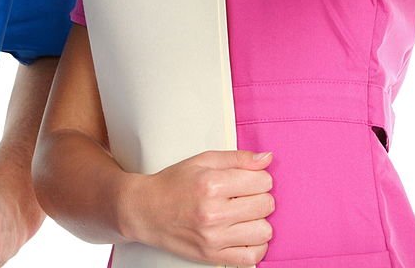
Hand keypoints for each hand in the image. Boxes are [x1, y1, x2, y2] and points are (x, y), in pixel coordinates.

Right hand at [127, 149, 273, 265]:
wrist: (146, 210)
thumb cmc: (174, 183)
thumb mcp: (202, 160)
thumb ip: (237, 158)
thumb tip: (267, 158)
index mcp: (210, 183)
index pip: (262, 181)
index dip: (259, 177)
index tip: (249, 179)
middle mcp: (213, 212)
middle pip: (266, 205)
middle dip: (260, 197)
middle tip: (245, 195)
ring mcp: (214, 237)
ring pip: (264, 231)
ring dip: (259, 221)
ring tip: (244, 214)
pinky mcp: (214, 256)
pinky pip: (253, 256)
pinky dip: (256, 245)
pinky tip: (244, 233)